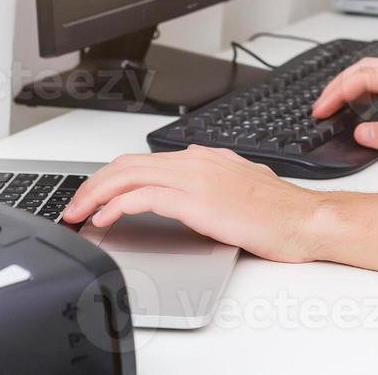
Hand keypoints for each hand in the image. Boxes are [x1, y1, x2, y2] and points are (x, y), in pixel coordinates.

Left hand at [61, 147, 322, 262]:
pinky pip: (142, 197)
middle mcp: (196, 160)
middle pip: (128, 163)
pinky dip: (116, 206)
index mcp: (206, 157)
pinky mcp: (194, 200)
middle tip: (74, 204)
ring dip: (96, 194)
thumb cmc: (279, 211)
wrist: (302, 219)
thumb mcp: (241, 185)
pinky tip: (106, 219)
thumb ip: (215, 179)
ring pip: (128, 176)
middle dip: (93, 183)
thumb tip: (194, 185)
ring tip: (79, 213)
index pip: (144, 160)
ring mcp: (194, 177)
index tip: (96, 194)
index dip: (112, 176)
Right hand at [311, 58, 377, 156]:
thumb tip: (361, 133)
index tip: (322, 109)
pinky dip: (372, 90)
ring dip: (356, 86)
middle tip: (322, 107)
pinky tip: (369, 105)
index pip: (364, 76)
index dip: (338, 93)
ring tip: (339, 106)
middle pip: (367, 68)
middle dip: (340, 86)